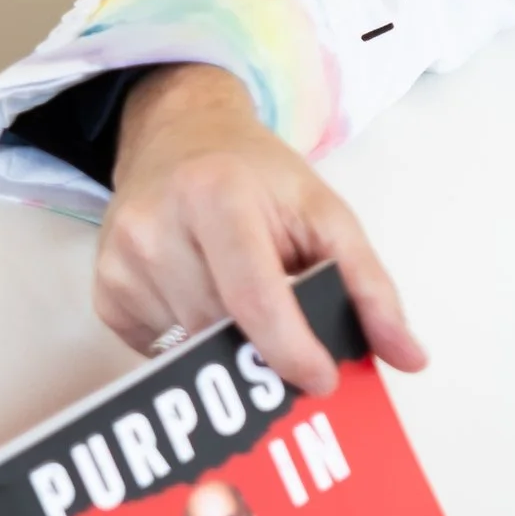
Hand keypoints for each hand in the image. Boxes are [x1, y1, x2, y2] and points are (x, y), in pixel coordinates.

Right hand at [94, 63, 425, 396]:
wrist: (178, 135)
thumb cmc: (258, 177)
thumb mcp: (326, 213)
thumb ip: (370, 286)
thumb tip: (411, 358)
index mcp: (217, 195)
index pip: (254, 297)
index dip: (290, 349)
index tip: (323, 380)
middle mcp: (156, 227)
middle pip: (222, 330)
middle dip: (264, 352)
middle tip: (296, 349)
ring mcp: (121, 262)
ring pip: (190, 350)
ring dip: (229, 346)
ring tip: (247, 306)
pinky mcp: (104, 292)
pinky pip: (160, 351)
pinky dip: (194, 341)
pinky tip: (205, 298)